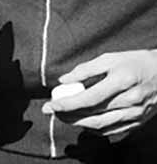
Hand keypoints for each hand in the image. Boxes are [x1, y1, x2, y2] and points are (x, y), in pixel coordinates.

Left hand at [42, 50, 156, 136]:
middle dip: (68, 116)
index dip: (68, 104)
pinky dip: (95, 129)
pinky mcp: (139, 121)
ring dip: (79, 124)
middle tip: (52, 111)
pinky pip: (113, 130)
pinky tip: (83, 123)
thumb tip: (63, 80)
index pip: (89, 98)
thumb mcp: (110, 58)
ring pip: (102, 125)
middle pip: (93, 115)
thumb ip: (85, 70)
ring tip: (63, 117)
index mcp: (121, 81)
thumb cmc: (135, 62)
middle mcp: (130, 101)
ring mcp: (136, 114)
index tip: (51, 105)